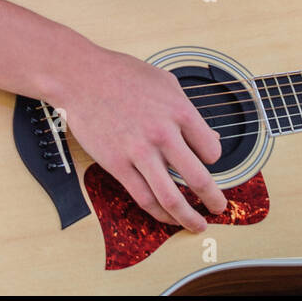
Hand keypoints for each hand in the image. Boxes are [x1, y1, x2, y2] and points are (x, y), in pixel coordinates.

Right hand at [52, 49, 225, 232]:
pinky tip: (167, 217)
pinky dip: (159, 213)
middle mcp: (163, 134)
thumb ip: (188, 111)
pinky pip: (143, 197)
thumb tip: (209, 137)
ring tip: (197, 225)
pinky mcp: (117, 165)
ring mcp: (138, 152)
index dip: (214, 160)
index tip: (209, 162)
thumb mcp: (167, 83)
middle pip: (198, 178)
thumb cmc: (124, 75)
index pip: (211, 150)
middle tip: (219, 207)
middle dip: (213, 199)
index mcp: (180, 111)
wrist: (83, 77)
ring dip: (188, 217)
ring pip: (170, 197)